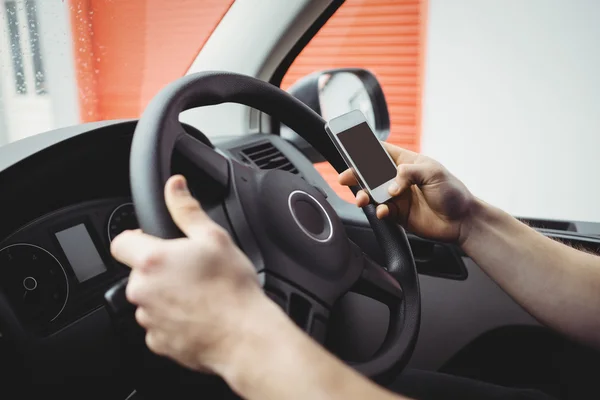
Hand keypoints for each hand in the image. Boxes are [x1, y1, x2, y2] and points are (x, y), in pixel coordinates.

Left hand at [110, 175, 269, 372]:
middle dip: (161, 269)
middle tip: (192, 270)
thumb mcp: (214, 238)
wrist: (245, 335)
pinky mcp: (159, 342)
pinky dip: (175, 319)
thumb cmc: (232, 288)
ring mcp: (149, 319)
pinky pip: (160, 324)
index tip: (156, 242)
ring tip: (200, 294)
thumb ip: (187, 210)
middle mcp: (142, 291)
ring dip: (167, 295)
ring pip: (150, 299)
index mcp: (152, 261)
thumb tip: (174, 186)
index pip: (121, 242)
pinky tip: (200, 314)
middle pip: (140, 273)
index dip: (138, 239)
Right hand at [338, 142, 474, 243]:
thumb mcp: (432, 173)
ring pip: (372, 194)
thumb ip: (407, 173)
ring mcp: (397, 196)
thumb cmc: (452, 192)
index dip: (365, 148)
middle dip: (356, 174)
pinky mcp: (398, 214)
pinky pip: (381, 211)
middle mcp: (398, 178)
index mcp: (406, 162)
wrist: (462, 221)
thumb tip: (389, 186)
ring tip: (362, 198)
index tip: (349, 147)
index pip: (381, 151)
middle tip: (345, 177)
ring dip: (364, 195)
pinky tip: (383, 211)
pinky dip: (378, 211)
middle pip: (370, 173)